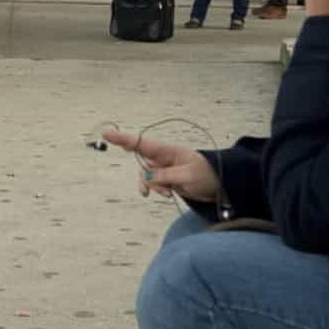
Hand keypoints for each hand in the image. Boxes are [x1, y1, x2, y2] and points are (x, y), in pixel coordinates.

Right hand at [103, 130, 220, 203]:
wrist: (221, 185)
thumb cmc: (208, 175)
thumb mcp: (187, 176)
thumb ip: (165, 176)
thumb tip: (147, 178)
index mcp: (169, 151)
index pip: (142, 144)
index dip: (124, 139)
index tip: (107, 134)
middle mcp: (165, 158)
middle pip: (143, 164)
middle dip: (146, 178)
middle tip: (152, 190)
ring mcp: (166, 168)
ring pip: (148, 176)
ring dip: (154, 187)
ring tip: (168, 193)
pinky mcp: (168, 178)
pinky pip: (154, 183)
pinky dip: (157, 189)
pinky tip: (168, 194)